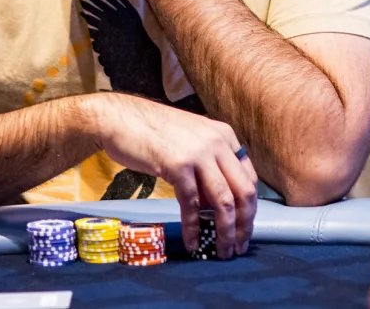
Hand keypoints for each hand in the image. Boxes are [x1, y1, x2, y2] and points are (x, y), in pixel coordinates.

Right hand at [87, 92, 256, 259]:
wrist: (120, 118)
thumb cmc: (152, 131)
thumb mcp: (191, 140)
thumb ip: (209, 164)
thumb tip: (216, 203)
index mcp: (224, 135)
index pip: (249, 177)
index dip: (250, 207)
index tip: (244, 226)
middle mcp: (218, 142)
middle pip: (243, 191)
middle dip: (244, 224)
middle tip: (239, 246)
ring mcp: (198, 153)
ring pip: (223, 201)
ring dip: (226, 231)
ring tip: (223, 250)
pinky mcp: (177, 165)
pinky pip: (192, 204)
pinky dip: (193, 228)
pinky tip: (192, 242)